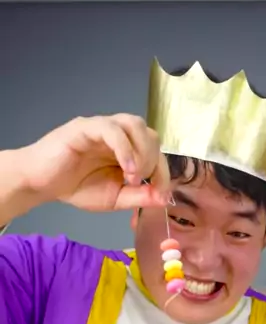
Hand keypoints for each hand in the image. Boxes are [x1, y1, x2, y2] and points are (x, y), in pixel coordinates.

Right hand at [18, 114, 169, 211]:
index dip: (163, 172)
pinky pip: (112, 130)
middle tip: (142, 184)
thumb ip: (139, 197)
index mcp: (126, 148)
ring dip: (142, 151)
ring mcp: (102, 127)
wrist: (41, 183)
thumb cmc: (76, 187)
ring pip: (134, 124)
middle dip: (154, 161)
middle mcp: (117, 133)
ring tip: (133, 176)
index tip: (162, 194)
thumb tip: (165, 198)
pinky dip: (125, 149)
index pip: (155, 150)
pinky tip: (126, 170)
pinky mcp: (85, 127)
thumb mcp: (115, 199)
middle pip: (149, 133)